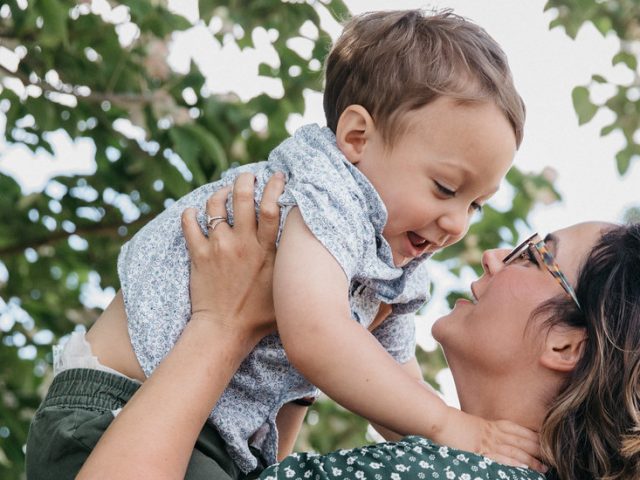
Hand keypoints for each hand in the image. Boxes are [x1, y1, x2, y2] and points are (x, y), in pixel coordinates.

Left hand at [181, 171, 284, 344]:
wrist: (224, 330)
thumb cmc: (260, 316)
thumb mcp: (284, 288)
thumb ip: (290, 266)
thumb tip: (304, 252)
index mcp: (265, 250)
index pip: (272, 208)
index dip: (276, 186)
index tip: (278, 176)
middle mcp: (242, 243)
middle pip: (242, 197)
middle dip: (245, 179)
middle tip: (247, 175)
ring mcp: (218, 247)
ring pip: (215, 205)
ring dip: (219, 193)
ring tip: (223, 192)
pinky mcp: (198, 255)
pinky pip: (189, 224)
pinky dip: (190, 214)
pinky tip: (194, 213)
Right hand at [440, 407, 546, 472]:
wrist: (440, 420)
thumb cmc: (454, 424)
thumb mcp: (475, 425)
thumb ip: (488, 430)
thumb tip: (497, 438)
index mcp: (493, 425)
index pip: (520, 431)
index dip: (535, 438)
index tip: (548, 444)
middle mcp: (494, 432)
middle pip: (522, 441)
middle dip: (539, 450)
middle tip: (554, 459)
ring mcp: (487, 442)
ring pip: (515, 450)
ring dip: (531, 460)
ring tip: (544, 468)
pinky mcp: (480, 451)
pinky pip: (499, 457)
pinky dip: (513, 462)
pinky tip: (523, 467)